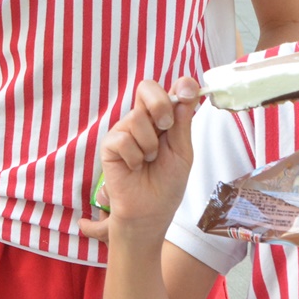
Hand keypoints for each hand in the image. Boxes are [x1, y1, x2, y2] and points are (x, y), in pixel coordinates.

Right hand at [78, 76, 199, 242]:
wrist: (150, 212)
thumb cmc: (167, 184)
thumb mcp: (183, 151)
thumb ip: (183, 121)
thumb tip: (187, 89)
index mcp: (162, 119)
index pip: (167, 90)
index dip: (179, 86)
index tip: (189, 90)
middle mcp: (142, 120)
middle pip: (146, 88)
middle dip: (160, 105)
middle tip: (166, 128)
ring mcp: (124, 131)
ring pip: (136, 118)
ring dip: (149, 145)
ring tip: (149, 161)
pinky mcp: (109, 145)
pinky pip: (123, 139)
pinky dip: (134, 157)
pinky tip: (134, 167)